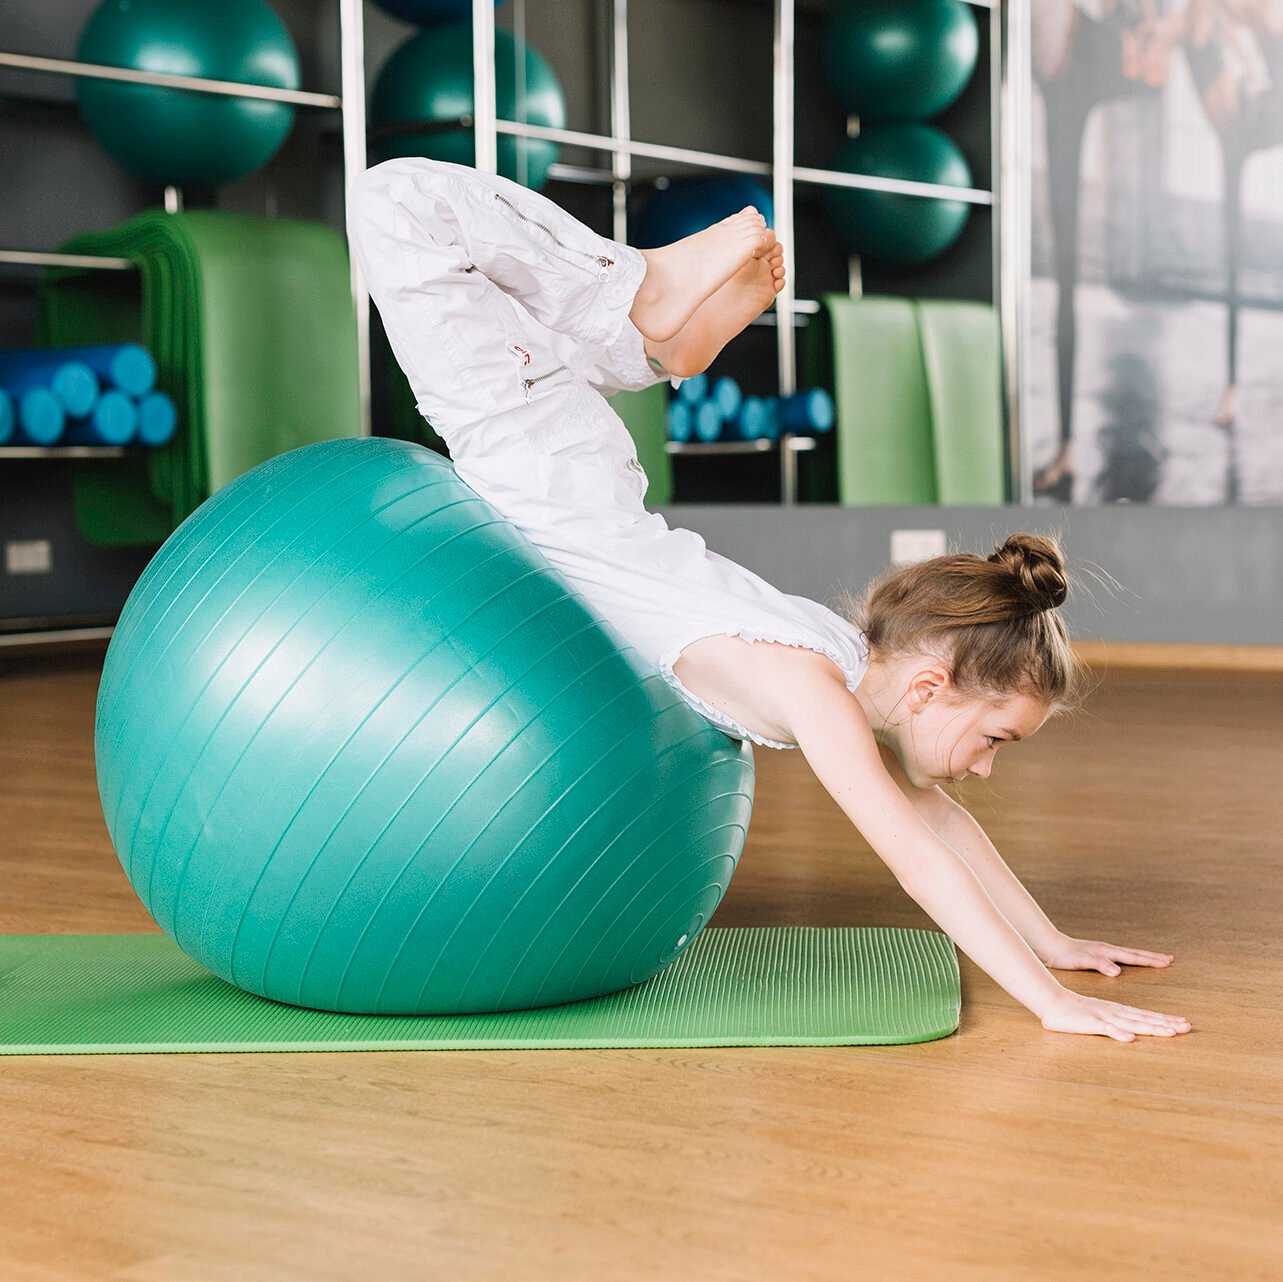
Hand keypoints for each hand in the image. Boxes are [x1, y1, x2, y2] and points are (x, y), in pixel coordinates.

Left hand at [1037, 932, 1173, 975]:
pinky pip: (1120, 957)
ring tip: (1155, 959)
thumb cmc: (1065, 956)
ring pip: (1129, 954)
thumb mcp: (1083, 961)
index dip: (1151, 961)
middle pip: (1135, 953)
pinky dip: (1131, 959)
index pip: (1134, 957)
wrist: (1051, 946)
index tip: (1167, 962)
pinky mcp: (1098, 954)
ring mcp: (1104, 951)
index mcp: (1108, 952)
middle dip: (1152, 957)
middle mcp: (1108, 949)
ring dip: (1143, 957)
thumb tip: (1118, 971)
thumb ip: (1100, 964)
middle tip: (1170, 959)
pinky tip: (1129, 962)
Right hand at [1040, 989, 1190, 1041]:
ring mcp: (1105, 1017)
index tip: (1184, 1024)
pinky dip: (1119, 1033)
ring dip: (1152, 1027)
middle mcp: (1116, 1013)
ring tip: (1170, 1032)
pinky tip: (1131, 1039)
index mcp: (1119, 1012)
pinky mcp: (1092, 1022)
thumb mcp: (1100, 1018)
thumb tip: (1131, 1034)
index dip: (1165, 1020)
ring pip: (1132, 1023)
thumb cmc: (1076, 1013)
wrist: (1052, 1001)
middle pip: (1145, 1019)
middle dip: (1167, 1024)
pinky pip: (1107, 1029)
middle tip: (1187, 1028)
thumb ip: (1115, 1025)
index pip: (1146, 1016)